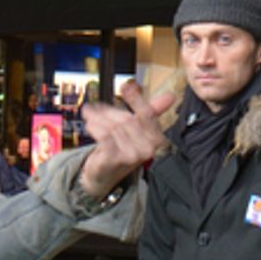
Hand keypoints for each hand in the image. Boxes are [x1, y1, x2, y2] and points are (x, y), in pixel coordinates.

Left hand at [78, 80, 178, 199]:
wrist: (105, 173)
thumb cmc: (122, 148)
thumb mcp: (138, 129)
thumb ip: (152, 111)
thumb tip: (170, 96)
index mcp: (156, 138)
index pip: (148, 114)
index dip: (136, 99)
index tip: (126, 86)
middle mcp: (147, 148)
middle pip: (128, 119)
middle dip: (110, 111)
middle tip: (98, 108)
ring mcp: (131, 156)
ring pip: (114, 126)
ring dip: (99, 118)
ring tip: (90, 115)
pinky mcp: (115, 160)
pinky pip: (104, 137)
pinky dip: (95, 127)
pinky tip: (90, 124)